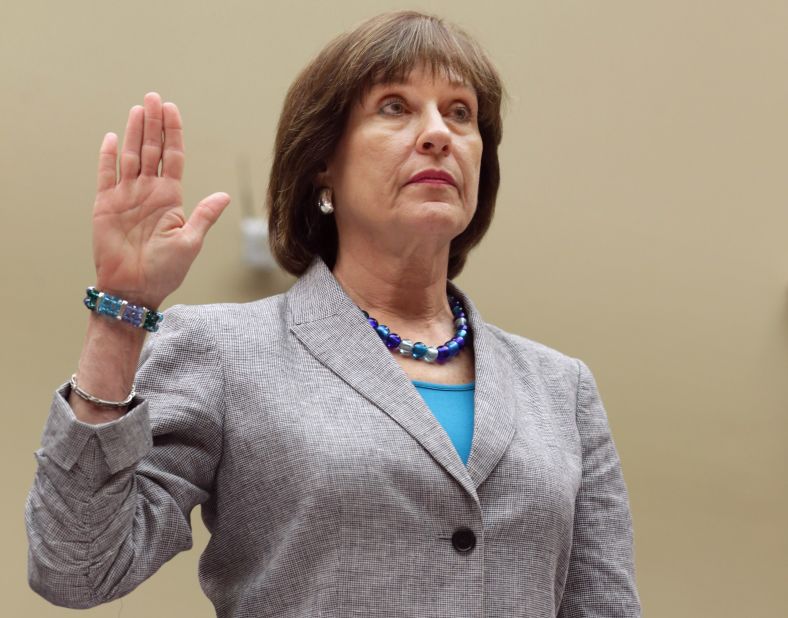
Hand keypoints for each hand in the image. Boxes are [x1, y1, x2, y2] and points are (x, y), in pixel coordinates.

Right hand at [92, 92, 229, 308]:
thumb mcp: (190, 242)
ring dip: (135, 132)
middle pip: (152, 150)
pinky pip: (107, 175)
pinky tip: (114, 137)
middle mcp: (148, 192)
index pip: (173, 157)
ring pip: (131, 156)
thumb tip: (224, 195)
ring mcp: (126, 196)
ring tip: (138, 108)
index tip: (172, 109)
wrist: (134, 290)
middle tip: (154, 97)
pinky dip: (109, 157)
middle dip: (153, 123)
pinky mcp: (105, 205)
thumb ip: (204, 215)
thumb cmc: (165, 271)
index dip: (173, 133)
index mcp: (170, 198)